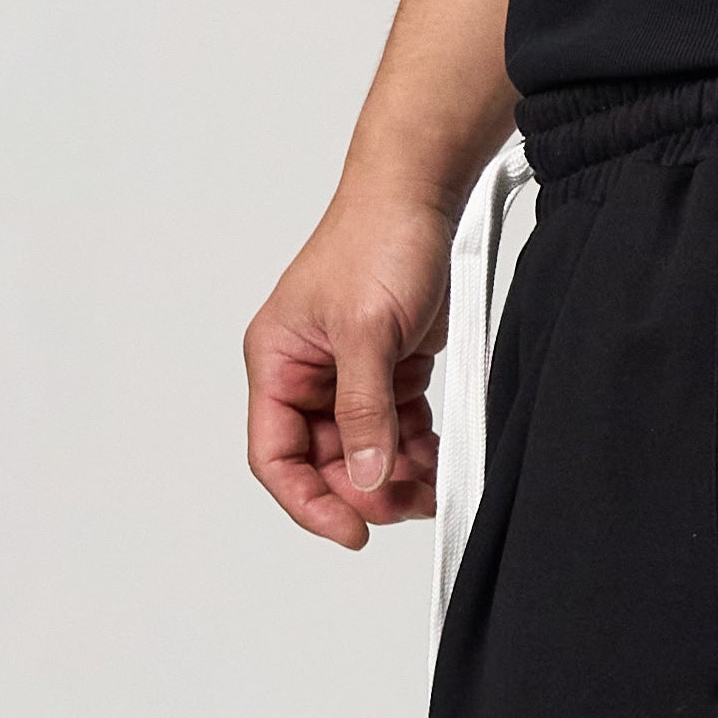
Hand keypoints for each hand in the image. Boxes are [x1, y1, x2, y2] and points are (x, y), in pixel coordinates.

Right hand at [243, 192, 453, 549]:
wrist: (422, 189)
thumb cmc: (377, 236)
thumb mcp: (367, 329)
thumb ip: (364, 407)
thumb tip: (364, 476)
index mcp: (278, 362)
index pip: (277, 455)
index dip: (309, 500)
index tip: (351, 529)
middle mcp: (308, 372)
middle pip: (326, 460)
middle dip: (365, 489)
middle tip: (405, 506)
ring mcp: (350, 369)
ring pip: (366, 448)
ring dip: (396, 473)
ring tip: (432, 488)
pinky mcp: (390, 362)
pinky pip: (398, 423)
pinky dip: (418, 447)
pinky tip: (440, 460)